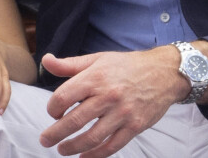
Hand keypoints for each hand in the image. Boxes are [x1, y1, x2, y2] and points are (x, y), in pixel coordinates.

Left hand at [39, 47, 187, 157]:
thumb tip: (46, 60)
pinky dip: (96, 155)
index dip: (53, 107)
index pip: (64, 96)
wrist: (162, 73)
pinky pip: (112, 146)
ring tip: (61, 150)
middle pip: (75, 120)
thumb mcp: (96, 59)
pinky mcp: (135, 127)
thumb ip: (69, 64)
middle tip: (44, 140)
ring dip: (73, 147)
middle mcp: (108, 96)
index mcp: (94, 77)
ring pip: (92, 137)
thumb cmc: (125, 65)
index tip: (52, 112)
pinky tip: (84, 156)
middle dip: (56, 133)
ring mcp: (122, 114)